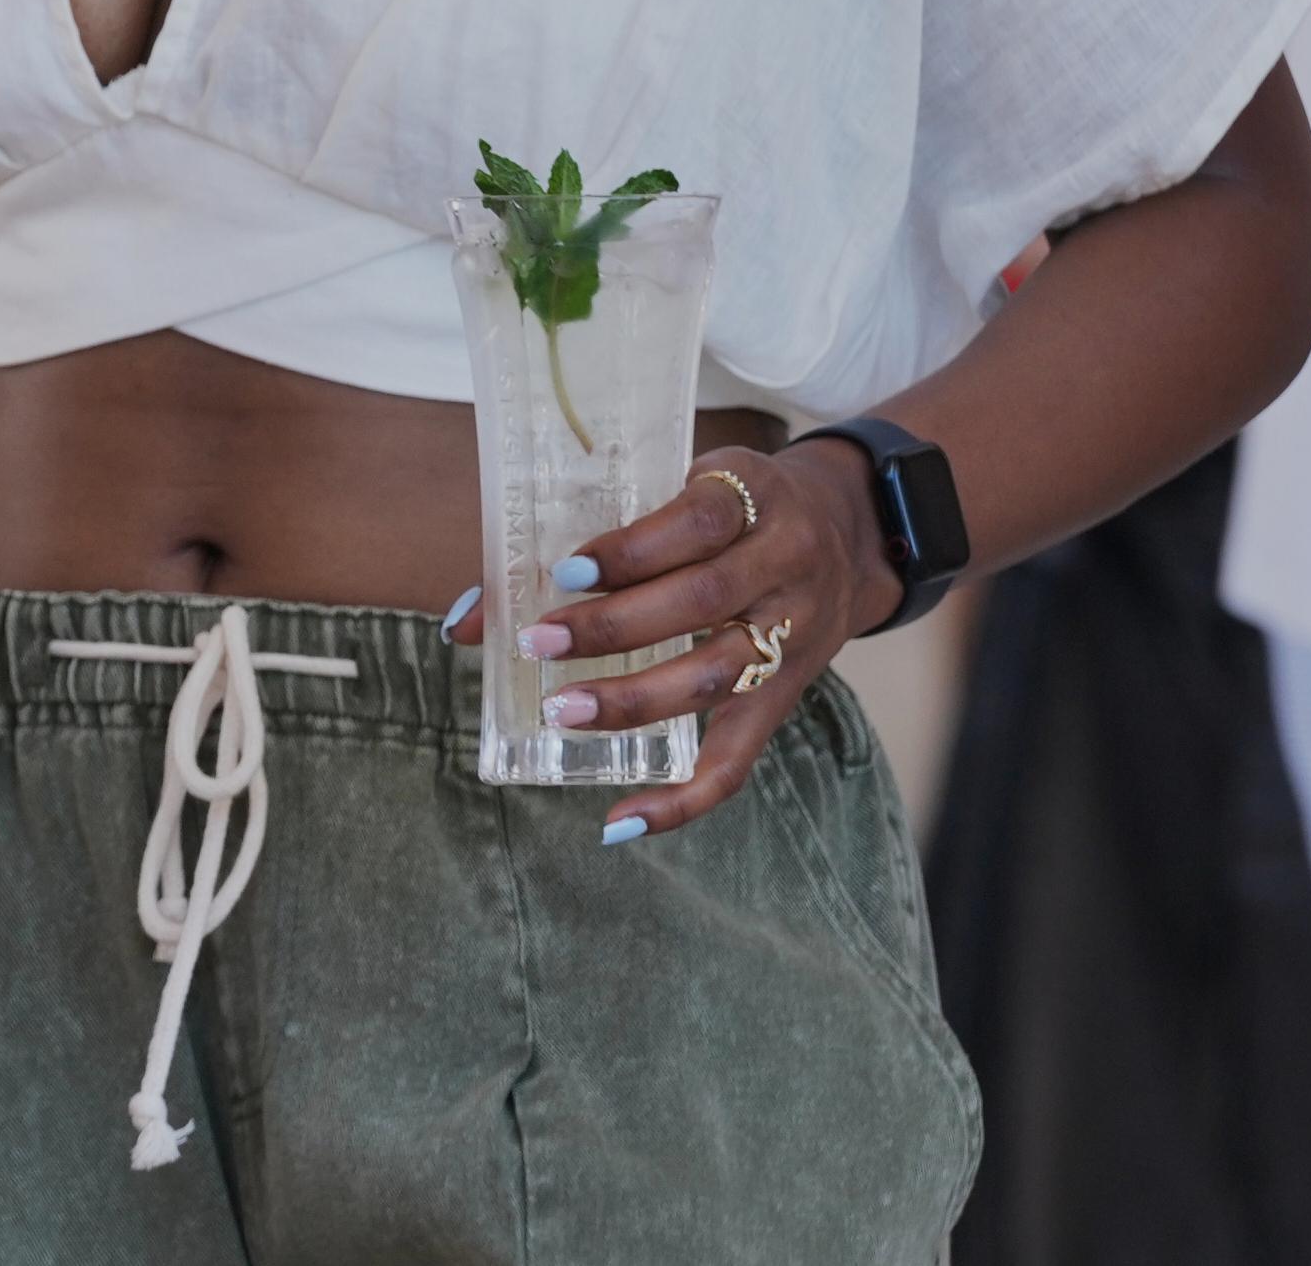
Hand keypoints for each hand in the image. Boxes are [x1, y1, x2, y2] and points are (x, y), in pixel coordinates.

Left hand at [461, 436, 898, 840]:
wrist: (847, 534)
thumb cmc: (730, 509)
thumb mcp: (683, 487)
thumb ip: (591, 540)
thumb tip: (463, 619)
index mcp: (756, 497)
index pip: (698, 520)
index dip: (632, 549)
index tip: (566, 571)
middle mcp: (786, 567)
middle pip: (703, 602)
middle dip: (615, 627)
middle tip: (538, 643)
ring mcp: (793, 637)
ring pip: (718, 677)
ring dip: (635, 700)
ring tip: (561, 711)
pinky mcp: (787, 697)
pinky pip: (739, 758)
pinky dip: (682, 799)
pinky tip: (620, 822)